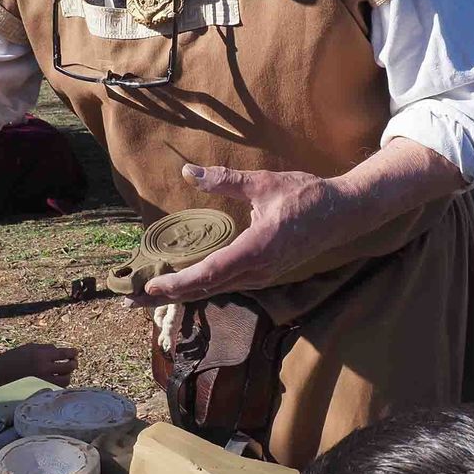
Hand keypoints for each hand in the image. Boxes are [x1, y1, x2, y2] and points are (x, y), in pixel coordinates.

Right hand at [0, 343, 78, 389]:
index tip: (76, 352)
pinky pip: (56, 387)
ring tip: (66, 372)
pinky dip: (59, 383)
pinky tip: (57, 379)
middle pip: (68, 367)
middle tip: (73, 362)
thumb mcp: (30, 347)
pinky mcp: (40, 388)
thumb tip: (59, 351)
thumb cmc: (13, 357)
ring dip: (68, 375)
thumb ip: (46, 348)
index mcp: (41, 354)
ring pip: (65, 380)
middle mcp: (44, 367)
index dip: (72, 353)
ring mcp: (43, 380)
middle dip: (73, 364)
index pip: (63, 353)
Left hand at [139, 164, 348, 303]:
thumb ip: (225, 180)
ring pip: (216, 290)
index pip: (210, 273)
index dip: (179, 283)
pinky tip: (185, 287)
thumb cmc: (305, 196)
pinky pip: (228, 285)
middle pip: (207, 289)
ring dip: (183, 294)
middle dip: (169, 296)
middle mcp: (258, 270)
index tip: (152, 287)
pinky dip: (202, 288)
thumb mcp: (263, 183)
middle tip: (131, 300)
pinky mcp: (265, 274)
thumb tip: (189, 172)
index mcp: (257, 249)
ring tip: (150, 296)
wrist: (342, 214)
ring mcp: (263, 276)